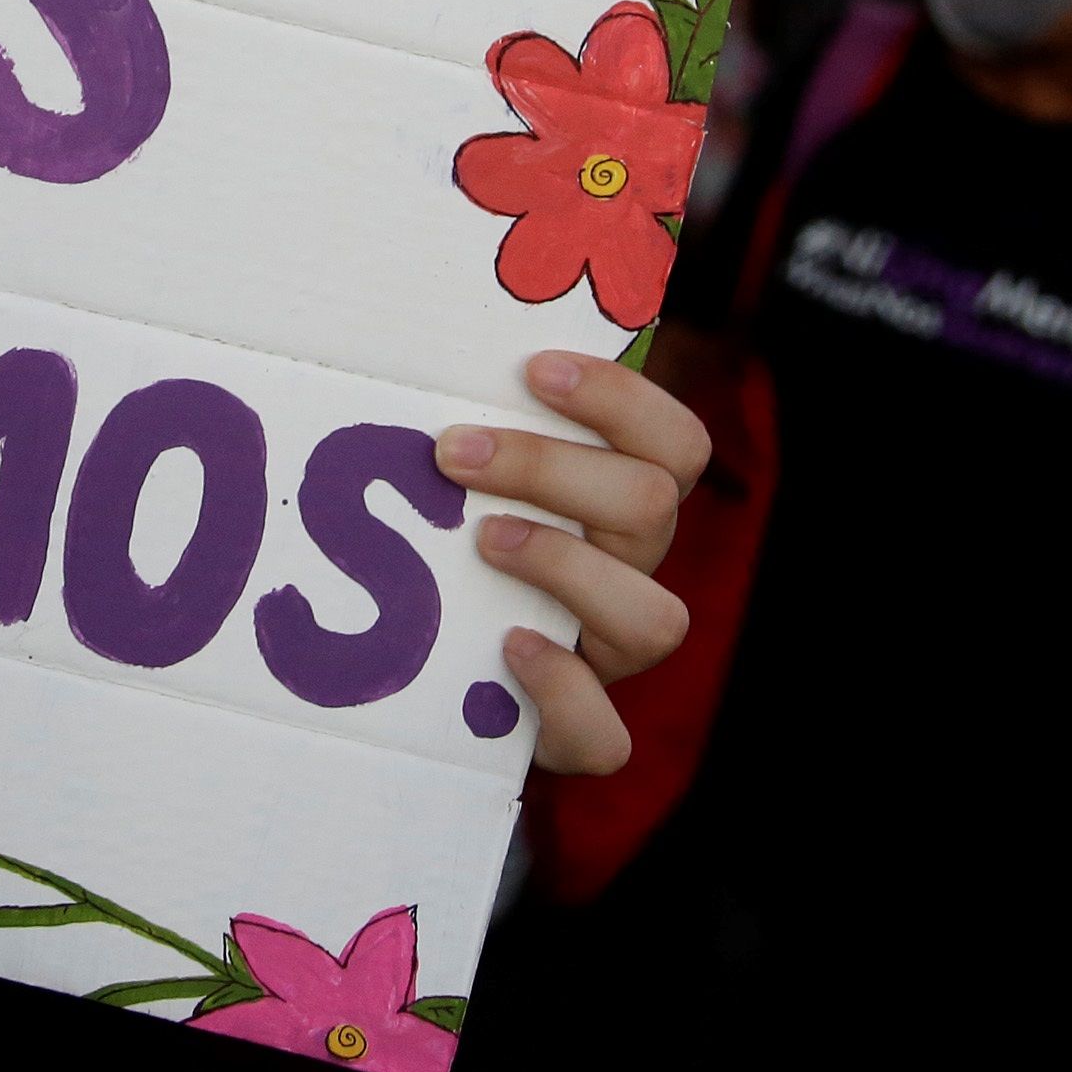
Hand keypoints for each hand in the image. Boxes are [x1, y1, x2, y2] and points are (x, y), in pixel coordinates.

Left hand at [434, 349, 714, 775]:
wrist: (430, 680)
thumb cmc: (446, 547)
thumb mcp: (464, 480)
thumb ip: (466, 425)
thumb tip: (395, 338)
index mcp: (622, 503)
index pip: (675, 442)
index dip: (622, 399)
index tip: (534, 368)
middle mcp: (631, 573)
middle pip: (654, 504)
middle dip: (550, 467)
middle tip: (453, 450)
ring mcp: (610, 655)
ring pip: (657, 618)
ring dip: (565, 566)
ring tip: (482, 541)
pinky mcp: (578, 730)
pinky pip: (605, 733)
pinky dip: (561, 689)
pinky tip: (505, 646)